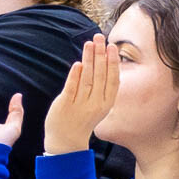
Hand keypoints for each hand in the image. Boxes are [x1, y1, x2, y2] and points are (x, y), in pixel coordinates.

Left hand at [44, 34, 117, 154]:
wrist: (66, 141)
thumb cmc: (82, 119)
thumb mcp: (97, 105)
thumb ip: (99, 87)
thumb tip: (100, 62)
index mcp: (106, 103)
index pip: (113, 79)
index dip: (113, 62)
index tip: (112, 46)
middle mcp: (95, 103)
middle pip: (100, 75)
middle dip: (100, 54)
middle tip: (99, 37)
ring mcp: (80, 104)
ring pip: (87, 78)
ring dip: (89, 59)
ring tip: (89, 44)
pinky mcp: (65, 105)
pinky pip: (72, 88)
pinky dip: (75, 75)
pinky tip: (78, 63)